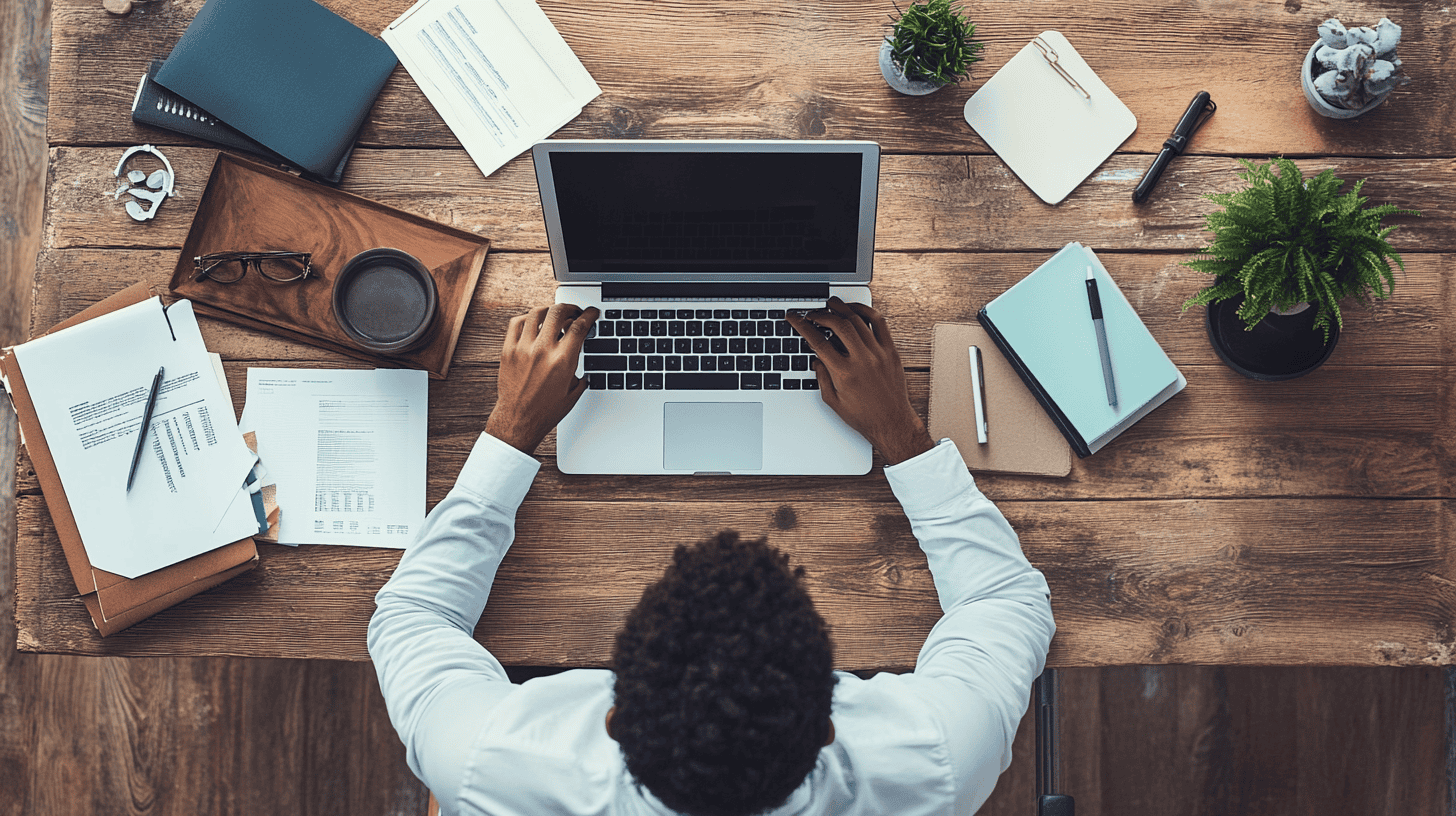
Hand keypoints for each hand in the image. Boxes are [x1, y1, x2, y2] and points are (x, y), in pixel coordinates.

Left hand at [486, 303, 599, 453]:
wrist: (519, 420)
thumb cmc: (546, 410)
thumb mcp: (574, 391)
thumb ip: (581, 369)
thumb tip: (584, 355)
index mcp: (563, 361)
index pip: (579, 326)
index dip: (589, 315)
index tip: (591, 312)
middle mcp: (543, 351)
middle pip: (558, 312)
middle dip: (570, 308)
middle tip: (574, 312)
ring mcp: (523, 349)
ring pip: (537, 313)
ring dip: (550, 310)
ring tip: (555, 315)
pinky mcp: (508, 350)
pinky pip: (517, 323)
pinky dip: (528, 318)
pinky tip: (534, 323)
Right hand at [787, 298, 933, 464]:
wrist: (891, 423)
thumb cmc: (863, 416)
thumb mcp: (832, 401)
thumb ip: (822, 376)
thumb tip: (816, 358)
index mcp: (844, 373)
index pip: (818, 341)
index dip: (802, 326)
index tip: (795, 318)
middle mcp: (862, 360)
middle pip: (838, 324)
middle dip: (821, 314)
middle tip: (812, 313)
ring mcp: (878, 354)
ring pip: (859, 320)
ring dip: (842, 308)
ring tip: (831, 304)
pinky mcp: (891, 351)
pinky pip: (879, 323)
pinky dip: (866, 312)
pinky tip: (856, 310)